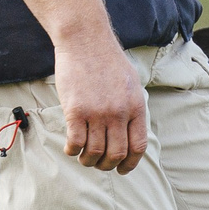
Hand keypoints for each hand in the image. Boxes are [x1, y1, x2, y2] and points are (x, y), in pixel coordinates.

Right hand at [54, 36, 147, 173]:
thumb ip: (132, 107)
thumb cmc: (107, 59)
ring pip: (95, 152)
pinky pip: (75, 142)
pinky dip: (73, 150)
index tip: (122, 169)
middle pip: (116, 154)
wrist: (85, 40)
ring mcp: (97, 113)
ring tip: (83, 157)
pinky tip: (71, 148)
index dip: (130, 164)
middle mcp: (119, 113)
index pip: (137, 146)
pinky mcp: (76, 110)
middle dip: (107, 165)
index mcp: (135, 107)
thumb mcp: (131, 83)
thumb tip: (131, 130)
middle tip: (98, 164)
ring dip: (88, 161)